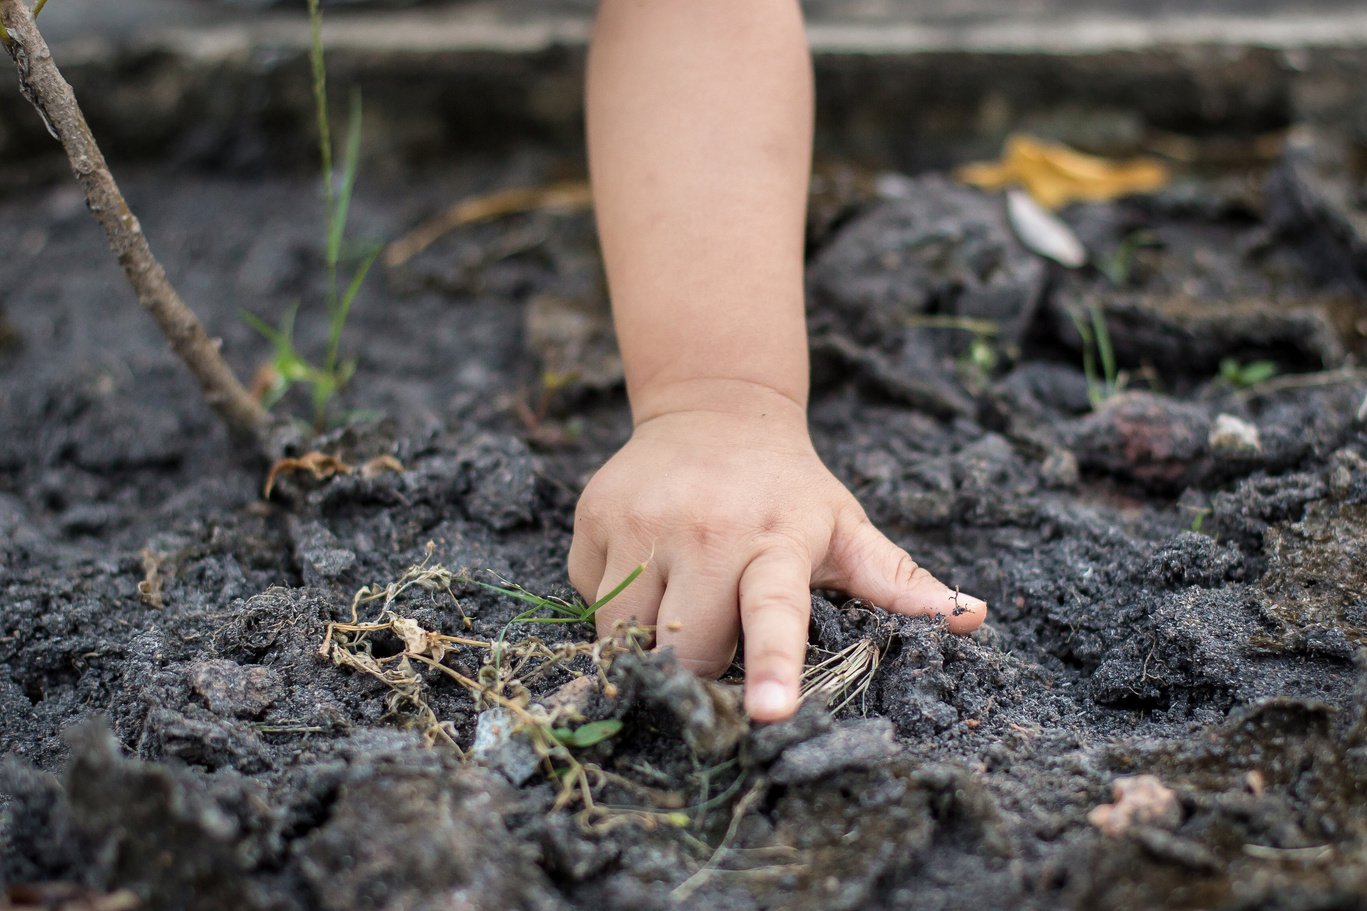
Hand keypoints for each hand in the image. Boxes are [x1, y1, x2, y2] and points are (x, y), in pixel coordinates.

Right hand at [568, 389, 986, 721]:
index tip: (768, 714)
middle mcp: (703, 530)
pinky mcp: (593, 518)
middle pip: (687, 646)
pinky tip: (648, 564)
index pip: (773, 612)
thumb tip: (974, 617)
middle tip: (714, 644)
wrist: (713, 408)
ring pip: (625, 632)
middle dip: (699, 667)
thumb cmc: (789, 487)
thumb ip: (900, 579)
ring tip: (678, 601)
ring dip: (648, 640)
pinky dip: (617, 601)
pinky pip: (592, 596)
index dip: (771, 665)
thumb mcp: (847, 526)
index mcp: (775, 540)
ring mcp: (640, 521)